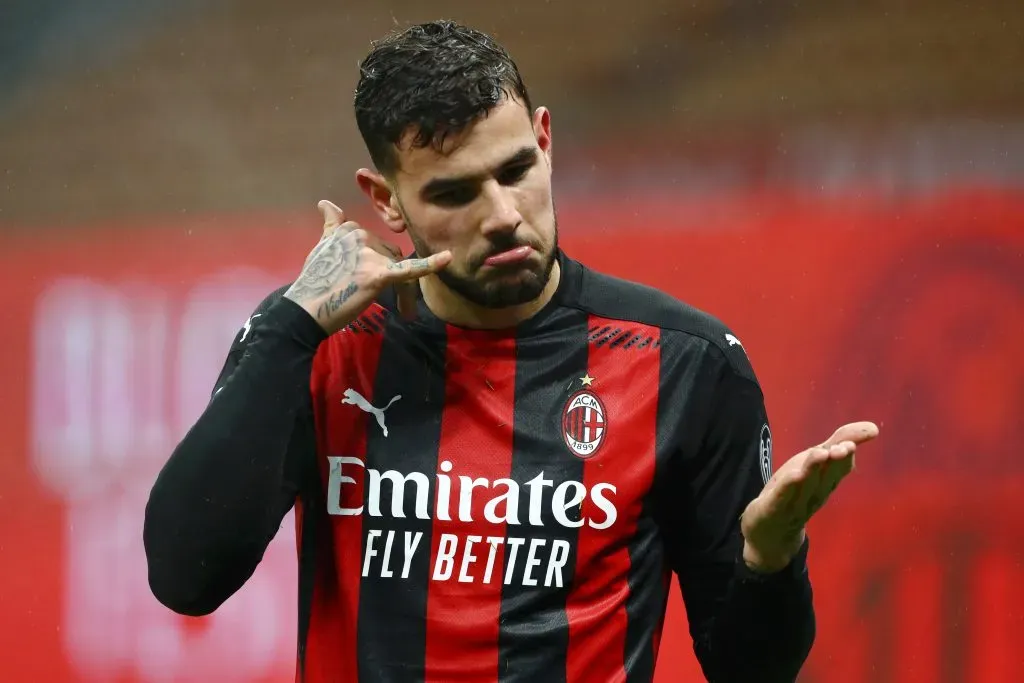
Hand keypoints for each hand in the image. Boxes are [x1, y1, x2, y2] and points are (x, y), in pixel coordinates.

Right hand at [284, 200, 450, 333]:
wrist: (307, 309)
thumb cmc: (316, 282)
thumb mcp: (322, 247)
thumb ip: (331, 225)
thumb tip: (325, 202)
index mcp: (349, 229)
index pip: (377, 244)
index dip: (379, 264)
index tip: (370, 283)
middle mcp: (359, 236)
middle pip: (391, 255)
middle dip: (392, 277)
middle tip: (396, 305)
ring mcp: (369, 254)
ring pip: (399, 267)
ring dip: (404, 290)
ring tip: (404, 312)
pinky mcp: (377, 274)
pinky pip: (408, 269)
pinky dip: (430, 264)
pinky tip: (448, 258)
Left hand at [740, 421, 879, 572]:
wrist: (771, 534)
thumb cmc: (796, 492)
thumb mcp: (815, 463)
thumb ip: (839, 442)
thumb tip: (873, 427)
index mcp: (825, 483)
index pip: (839, 469)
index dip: (844, 456)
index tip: (851, 443)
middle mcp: (813, 494)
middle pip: (826, 477)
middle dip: (835, 461)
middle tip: (843, 447)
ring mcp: (793, 504)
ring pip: (805, 486)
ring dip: (813, 469)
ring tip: (821, 452)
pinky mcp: (771, 509)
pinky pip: (781, 499)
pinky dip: (788, 488)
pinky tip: (794, 475)